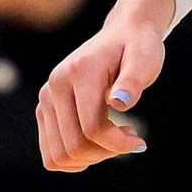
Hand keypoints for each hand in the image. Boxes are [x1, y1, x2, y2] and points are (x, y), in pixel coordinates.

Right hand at [37, 0, 173, 170]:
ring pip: (58, 155)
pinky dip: (75, 159)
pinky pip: (51, 153)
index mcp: (79, 74)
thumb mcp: (146, 58)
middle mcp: (54, 88)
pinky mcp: (45, 109)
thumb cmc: (139, 46)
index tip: (140, 142)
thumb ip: (134, 79)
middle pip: (73, 145)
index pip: (91, 127)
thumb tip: (120, 103)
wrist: (123, 32)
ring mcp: (46, 99)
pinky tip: (99, 145)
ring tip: (114, 141)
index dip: (118, 144)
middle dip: (106, 153)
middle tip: (131, 139)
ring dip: (90, 158)